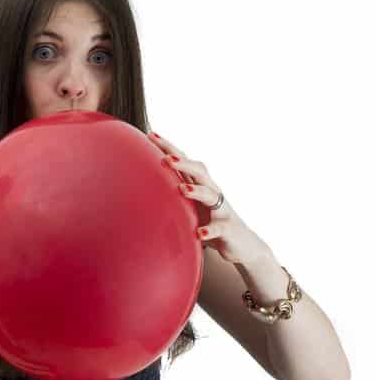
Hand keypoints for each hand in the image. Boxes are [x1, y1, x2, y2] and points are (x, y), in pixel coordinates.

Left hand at [148, 131, 270, 263]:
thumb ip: (170, 197)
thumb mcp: (188, 207)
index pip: (183, 161)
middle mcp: (212, 192)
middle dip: (183, 162)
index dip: (168, 147)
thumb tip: (137, 190)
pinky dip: (210, 230)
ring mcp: (222, 210)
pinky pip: (220, 228)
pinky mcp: (229, 229)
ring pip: (212, 194)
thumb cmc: (209, 222)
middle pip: (199, 171)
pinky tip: (199, 233)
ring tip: (183, 189)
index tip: (150, 134)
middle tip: (165, 158)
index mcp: (199, 185)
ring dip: (197, 191)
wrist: (242, 245)